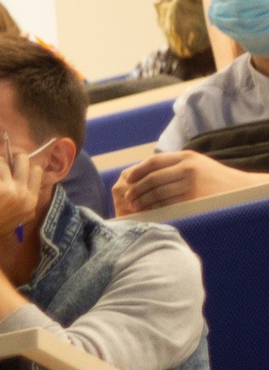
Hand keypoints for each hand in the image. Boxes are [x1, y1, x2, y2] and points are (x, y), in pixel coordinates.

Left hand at [0, 147, 41, 247]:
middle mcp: (24, 193)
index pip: (36, 171)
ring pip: (2, 162)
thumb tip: (22, 188)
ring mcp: (10, 188)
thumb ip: (20, 205)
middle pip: (23, 159)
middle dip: (8, 162)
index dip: (19, 169)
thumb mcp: (15, 220)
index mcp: (31, 202)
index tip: (6, 176)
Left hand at [113, 150, 250, 214]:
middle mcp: (188, 168)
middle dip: (137, 189)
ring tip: (135, 206)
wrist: (240, 190)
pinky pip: (167, 205)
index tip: (128, 179)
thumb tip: (146, 171)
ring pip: (157, 193)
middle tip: (127, 198)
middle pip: (152, 178)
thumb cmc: (214, 179)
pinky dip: (154, 209)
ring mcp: (190, 184)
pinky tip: (148, 212)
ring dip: (142, 201)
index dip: (138, 171)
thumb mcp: (197, 164)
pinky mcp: (193, 199)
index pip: (154, 161)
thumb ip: (176, 165)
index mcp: (187, 157)